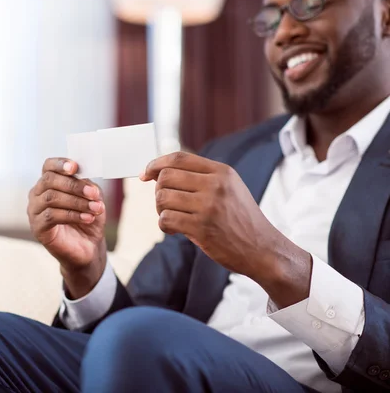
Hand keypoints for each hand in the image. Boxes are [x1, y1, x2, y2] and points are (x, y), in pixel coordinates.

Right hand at [28, 158, 106, 297]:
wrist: (87, 247)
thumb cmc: (87, 219)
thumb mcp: (91, 198)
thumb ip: (87, 186)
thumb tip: (85, 180)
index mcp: (49, 182)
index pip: (48, 166)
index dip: (60, 164)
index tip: (75, 167)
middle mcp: (37, 194)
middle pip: (49, 180)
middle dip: (74, 185)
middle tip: (93, 193)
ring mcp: (35, 211)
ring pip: (51, 197)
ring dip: (76, 202)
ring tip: (95, 208)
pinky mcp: (37, 227)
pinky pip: (51, 216)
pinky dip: (72, 215)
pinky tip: (87, 218)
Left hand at [141, 152, 310, 305]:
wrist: (262, 249)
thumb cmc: (240, 219)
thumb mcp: (229, 188)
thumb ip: (200, 177)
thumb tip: (158, 172)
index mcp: (222, 172)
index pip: (178, 157)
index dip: (156, 163)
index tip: (144, 174)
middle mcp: (215, 185)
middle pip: (166, 177)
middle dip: (158, 191)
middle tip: (166, 205)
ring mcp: (208, 206)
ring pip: (162, 198)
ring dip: (160, 210)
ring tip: (172, 218)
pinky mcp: (202, 228)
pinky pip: (166, 219)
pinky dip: (164, 225)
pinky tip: (175, 230)